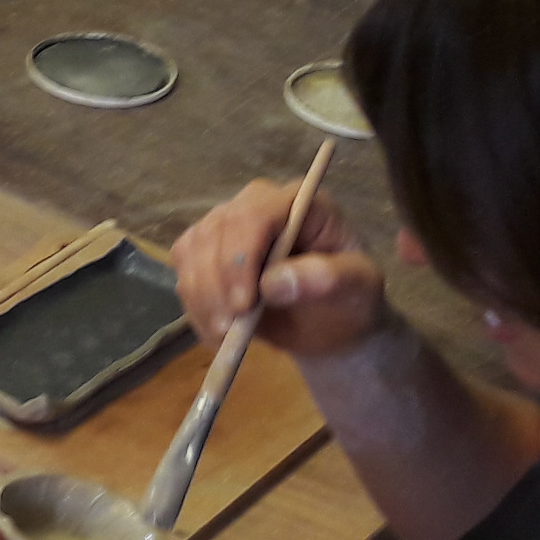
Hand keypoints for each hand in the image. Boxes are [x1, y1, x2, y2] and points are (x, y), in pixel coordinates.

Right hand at [170, 179, 387, 360]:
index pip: (255, 215)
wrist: (327, 324)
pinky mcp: (204, 251)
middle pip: (215, 231)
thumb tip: (274, 283)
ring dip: (202, 297)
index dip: (240, 258)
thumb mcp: (356, 291)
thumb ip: (325, 280)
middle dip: (216, 284)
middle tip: (229, 329)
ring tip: (225, 335)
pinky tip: (216, 331)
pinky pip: (183, 271)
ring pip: (192, 251)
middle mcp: (256, 206)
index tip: (244, 305)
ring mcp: (226, 227)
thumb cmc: (347, 301)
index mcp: (299, 204)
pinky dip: (194, 305)